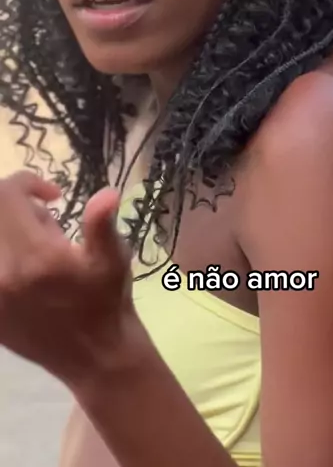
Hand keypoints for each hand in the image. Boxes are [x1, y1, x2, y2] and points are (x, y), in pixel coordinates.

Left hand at [0, 172, 133, 388]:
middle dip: (18, 206)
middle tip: (50, 226)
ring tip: (41, 248)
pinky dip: (6, 256)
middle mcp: (1, 274)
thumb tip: (107, 193)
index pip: (7, 196)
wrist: (94, 357)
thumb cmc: (107, 301)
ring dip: (11, 231)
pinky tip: (27, 271)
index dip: (28, 183)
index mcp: (33, 257)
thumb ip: (101, 223)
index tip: (55, 195)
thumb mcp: (112, 259)